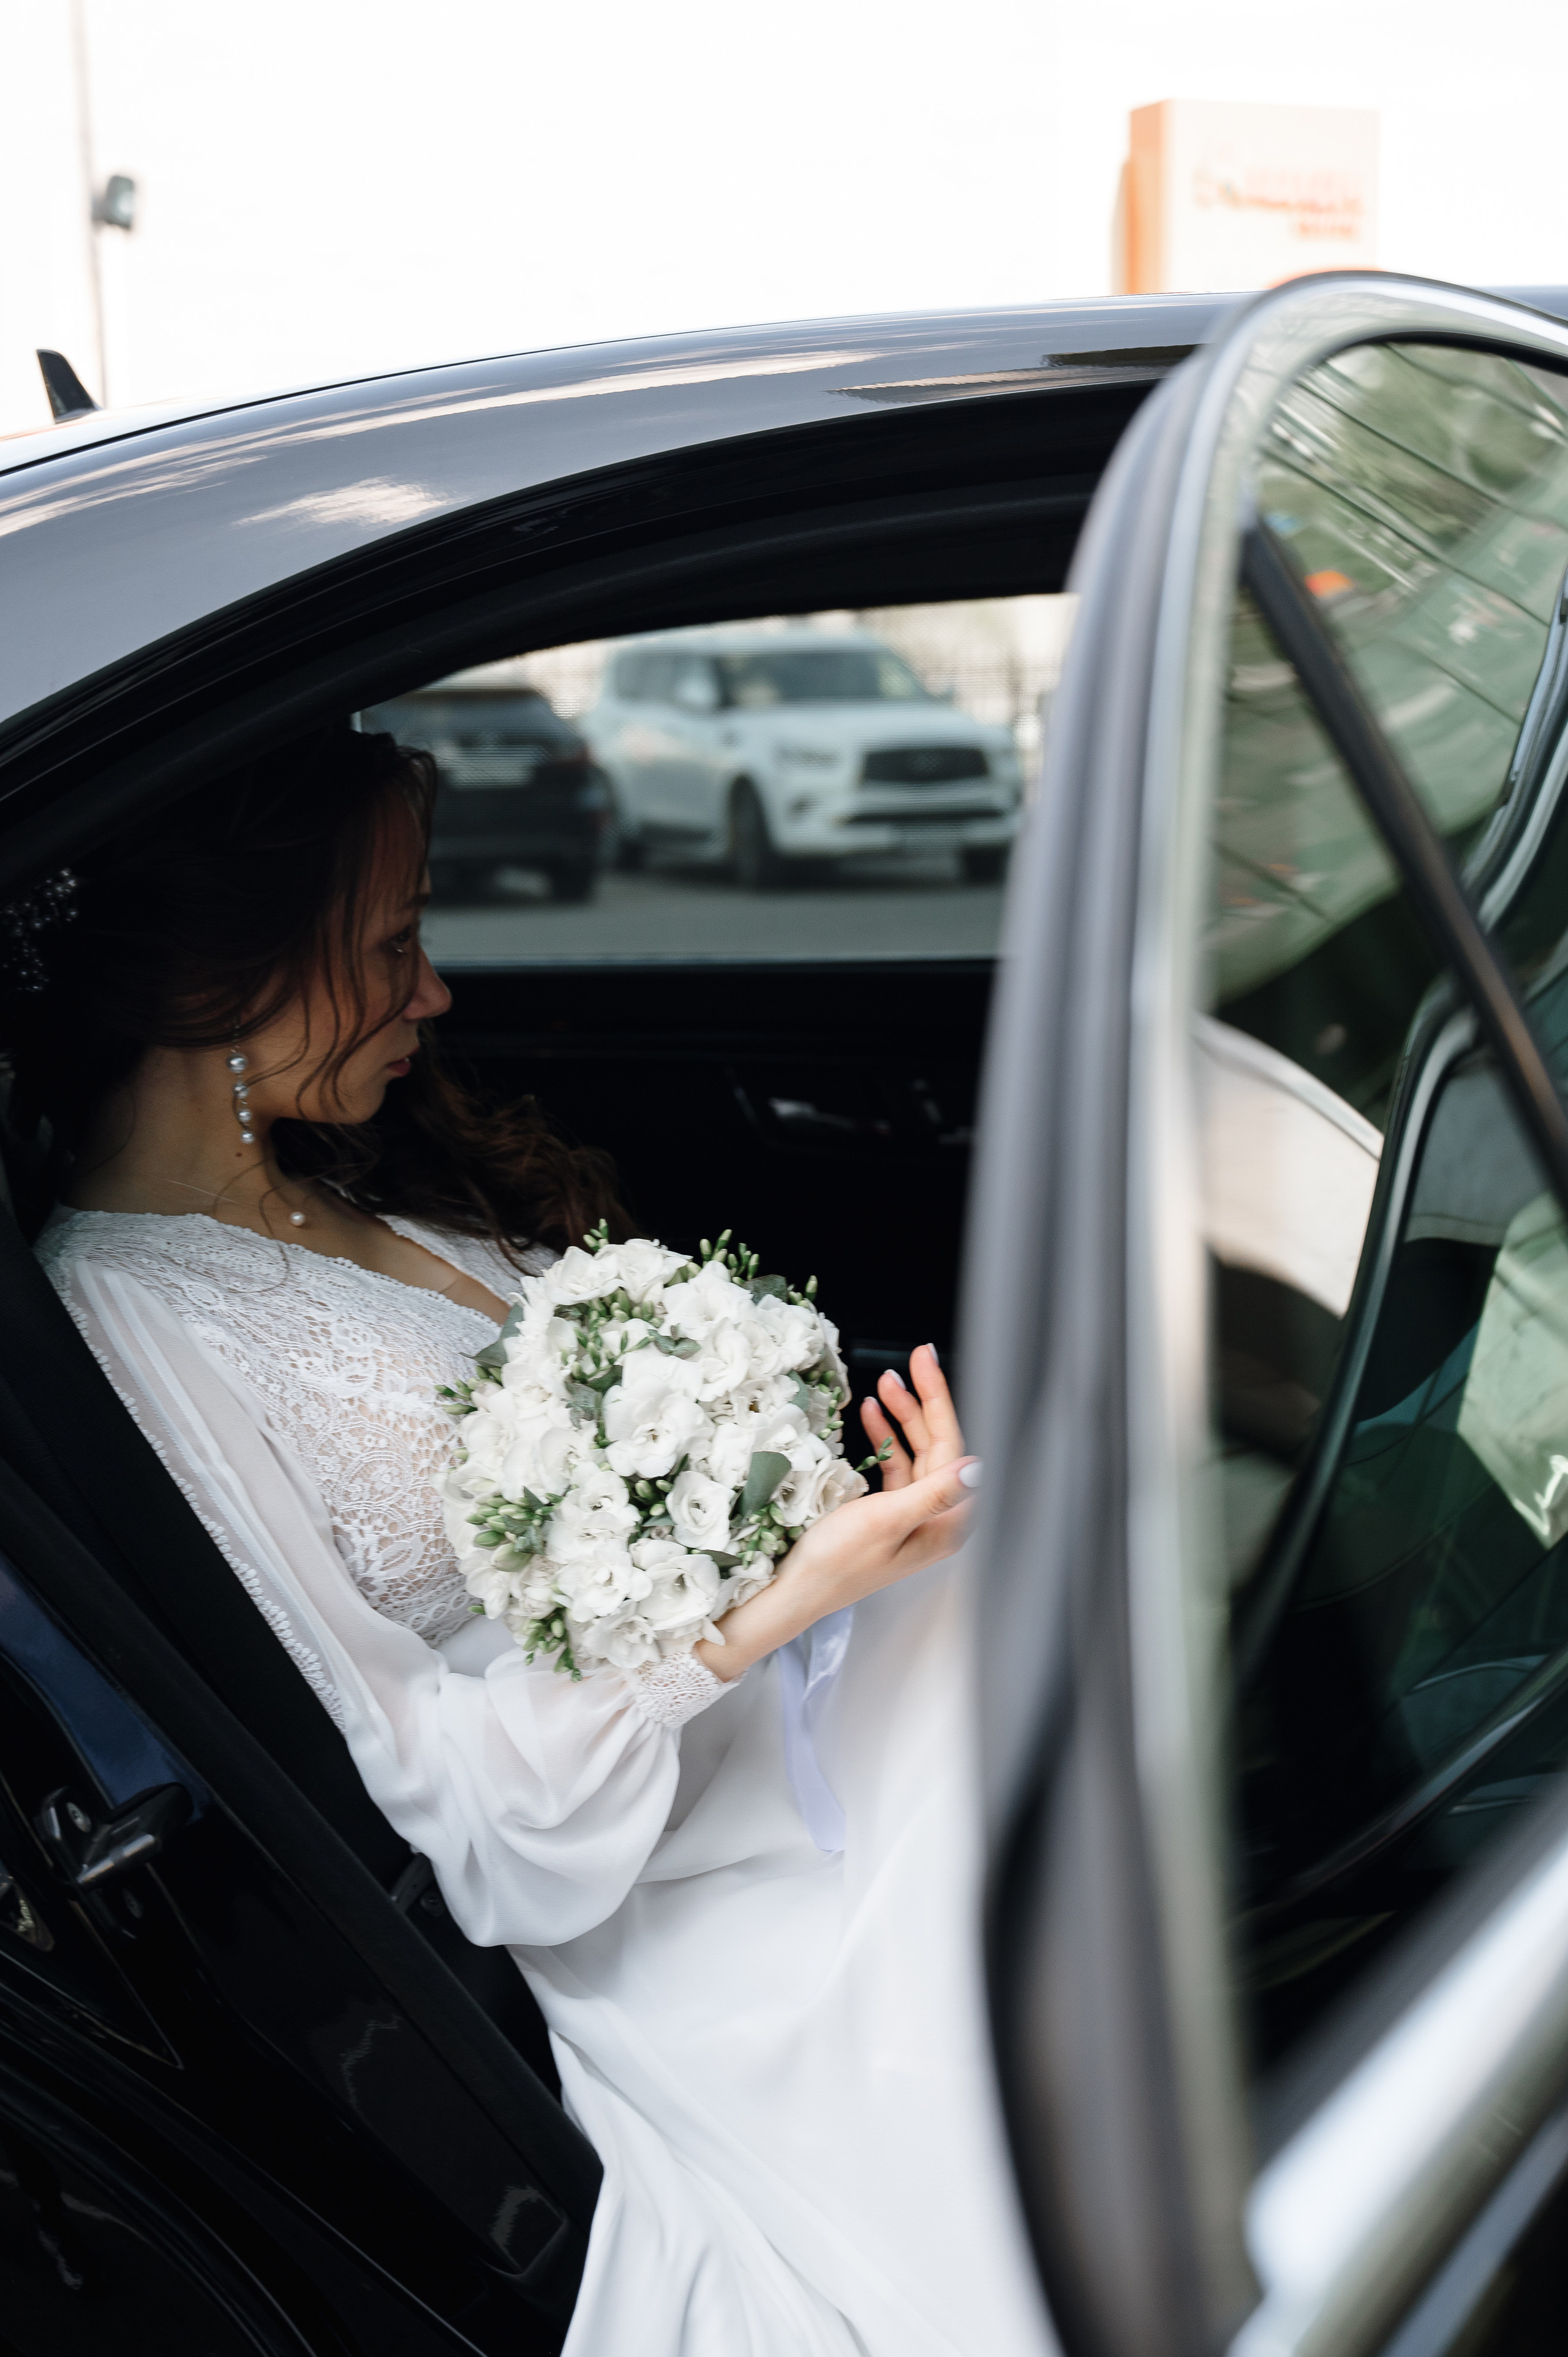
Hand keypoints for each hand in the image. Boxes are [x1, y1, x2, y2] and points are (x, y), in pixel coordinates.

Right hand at [695, 1345, 978, 1682]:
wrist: (795, 1590)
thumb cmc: (837, 1562)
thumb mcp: (886, 1520)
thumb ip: (933, 1492)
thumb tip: (978, 1468)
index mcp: (946, 1523)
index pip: (952, 1446)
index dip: (939, 1399)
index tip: (925, 1361)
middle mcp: (937, 1519)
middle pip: (938, 1446)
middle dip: (921, 1402)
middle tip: (906, 1362)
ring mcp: (913, 1516)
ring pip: (917, 1452)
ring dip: (901, 1417)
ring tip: (884, 1383)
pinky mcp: (889, 1515)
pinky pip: (896, 1466)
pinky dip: (885, 1439)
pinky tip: (874, 1416)